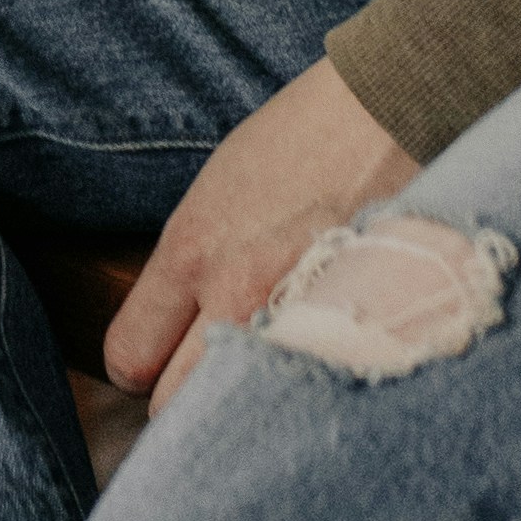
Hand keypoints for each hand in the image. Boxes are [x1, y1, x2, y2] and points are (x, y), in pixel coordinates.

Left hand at [107, 61, 412, 410]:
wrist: (392, 109)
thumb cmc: (306, 139)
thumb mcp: (218, 191)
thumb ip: (189, 265)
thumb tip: (174, 328)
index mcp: (191, 249)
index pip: (128, 358)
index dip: (143, 367)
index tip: (163, 361)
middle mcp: (235, 291)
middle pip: (176, 406)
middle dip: (190, 398)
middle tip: (216, 376)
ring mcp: (300, 316)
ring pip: (245, 412)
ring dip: (250, 404)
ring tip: (269, 378)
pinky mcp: (358, 326)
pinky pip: (316, 392)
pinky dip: (313, 390)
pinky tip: (323, 368)